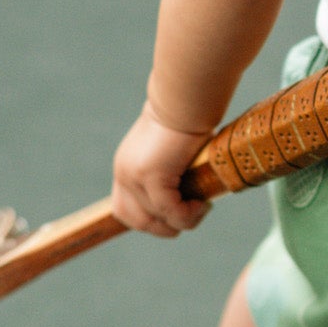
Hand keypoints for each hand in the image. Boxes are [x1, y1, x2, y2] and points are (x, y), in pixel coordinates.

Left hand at [111, 104, 213, 236]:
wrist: (186, 100)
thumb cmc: (188, 119)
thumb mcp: (174, 152)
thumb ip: (173, 172)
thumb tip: (192, 194)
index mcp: (127, 167)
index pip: (125, 210)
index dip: (151, 219)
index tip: (177, 212)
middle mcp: (124, 173)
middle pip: (136, 221)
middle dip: (166, 226)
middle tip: (194, 212)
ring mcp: (134, 176)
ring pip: (154, 219)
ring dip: (181, 221)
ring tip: (202, 207)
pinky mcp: (151, 176)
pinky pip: (169, 210)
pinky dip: (187, 214)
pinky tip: (203, 203)